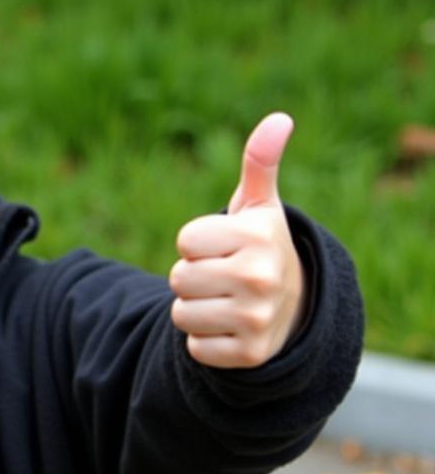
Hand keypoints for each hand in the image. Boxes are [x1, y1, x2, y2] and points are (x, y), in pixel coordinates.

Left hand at [169, 113, 305, 368]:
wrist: (295, 308)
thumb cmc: (260, 247)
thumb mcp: (259, 206)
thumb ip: (259, 163)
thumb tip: (278, 119)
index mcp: (259, 236)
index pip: (186, 240)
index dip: (197, 243)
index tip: (224, 246)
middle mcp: (261, 278)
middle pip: (178, 278)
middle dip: (193, 277)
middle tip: (225, 276)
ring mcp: (257, 319)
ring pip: (180, 314)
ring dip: (196, 310)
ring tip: (226, 301)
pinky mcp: (249, 354)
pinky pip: (193, 347)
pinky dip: (205, 341)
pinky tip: (231, 329)